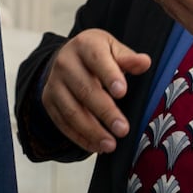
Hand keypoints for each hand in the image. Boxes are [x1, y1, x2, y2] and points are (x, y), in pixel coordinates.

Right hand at [41, 28, 150, 153]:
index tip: (122, 92)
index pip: (97, 59)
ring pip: (71, 110)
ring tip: (111, 145)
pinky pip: (62, 122)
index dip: (109, 75)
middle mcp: (65, 62)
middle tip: (123, 129)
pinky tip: (96, 147)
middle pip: (84, 89)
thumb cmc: (98, 55)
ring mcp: (54, 83)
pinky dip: (79, 137)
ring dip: (91, 130)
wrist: (69, 57)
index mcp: (84, 45)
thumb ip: (128, 59)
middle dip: (105, 111)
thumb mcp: (113, 50)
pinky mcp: (49, 100)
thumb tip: (144, 62)